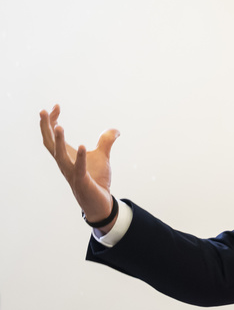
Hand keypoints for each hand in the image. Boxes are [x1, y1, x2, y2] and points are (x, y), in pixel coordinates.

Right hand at [39, 104, 119, 227]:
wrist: (99, 202)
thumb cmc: (96, 179)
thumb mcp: (102, 156)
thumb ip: (106, 141)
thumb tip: (116, 130)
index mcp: (67, 156)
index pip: (53, 137)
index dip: (52, 122)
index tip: (55, 106)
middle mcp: (65, 164)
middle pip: (50, 144)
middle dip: (46, 128)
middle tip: (42, 111)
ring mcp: (71, 173)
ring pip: (60, 156)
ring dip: (59, 141)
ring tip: (59, 126)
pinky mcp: (82, 181)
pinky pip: (79, 169)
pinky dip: (80, 157)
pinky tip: (83, 146)